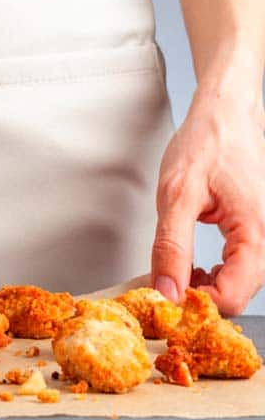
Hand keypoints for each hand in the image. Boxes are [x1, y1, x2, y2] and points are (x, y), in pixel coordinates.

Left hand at [150, 84, 264, 315]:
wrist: (225, 115)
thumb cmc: (206, 144)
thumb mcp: (177, 196)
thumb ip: (172, 248)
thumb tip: (167, 292)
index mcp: (257, 232)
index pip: (234, 297)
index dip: (197, 304)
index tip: (165, 296)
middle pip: (240, 294)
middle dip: (200, 297)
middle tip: (165, 283)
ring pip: (240, 283)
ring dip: (207, 286)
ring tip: (178, 270)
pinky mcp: (258, 232)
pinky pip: (241, 267)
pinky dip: (215, 273)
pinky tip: (193, 265)